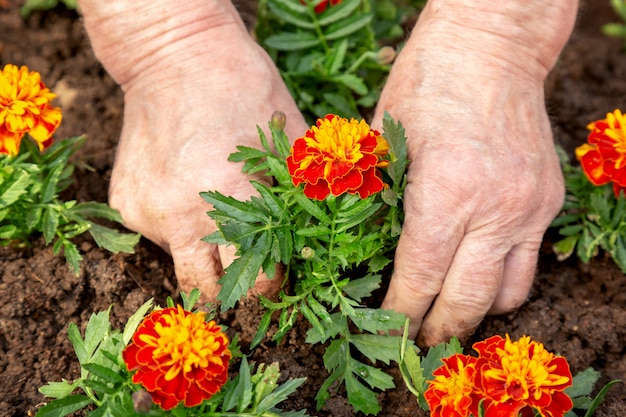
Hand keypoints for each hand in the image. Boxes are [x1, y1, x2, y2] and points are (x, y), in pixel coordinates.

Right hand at [79, 0, 307, 298]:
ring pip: (181, 262)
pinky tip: (186, 189)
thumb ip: (310, 189)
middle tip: (244, 267)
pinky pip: (157, 235)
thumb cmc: (243, 88)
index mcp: (233, 199)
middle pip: (206, 291)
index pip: (254, 280)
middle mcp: (183, 216)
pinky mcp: (124, 205)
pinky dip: (176, 226)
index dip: (269, 285)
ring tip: (215, 211)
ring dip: (202, 252)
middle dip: (229, 288)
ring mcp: (148, 213)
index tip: (275, 274)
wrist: (172, 56)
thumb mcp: (291, 135)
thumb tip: (325, 233)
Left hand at [373, 0, 576, 344]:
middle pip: (466, 298)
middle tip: (418, 343)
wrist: (492, 45)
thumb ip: (372, 197)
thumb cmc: (427, 82)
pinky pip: (529, 262)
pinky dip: (502, 282)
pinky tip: (476, 278)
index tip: (388, 330)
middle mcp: (495, 208)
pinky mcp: (547, 200)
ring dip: (475, 313)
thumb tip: (361, 248)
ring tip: (447, 316)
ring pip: (507, 292)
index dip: (401, 311)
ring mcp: (528, 207)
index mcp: (446, 192)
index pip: (420, 276)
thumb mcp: (382, 136)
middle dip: (438, 328)